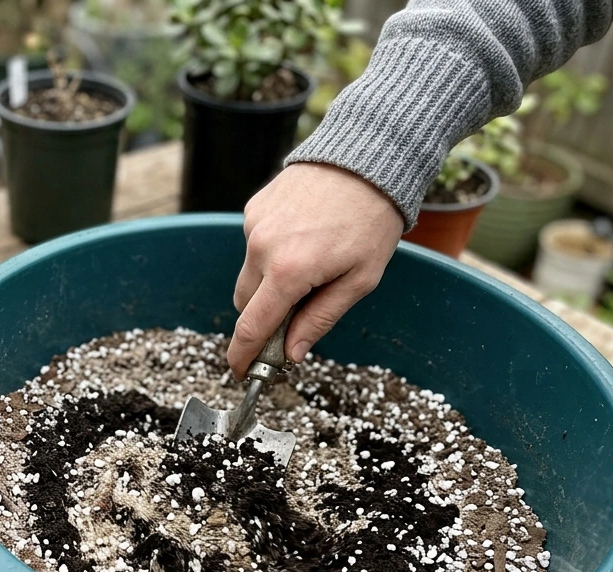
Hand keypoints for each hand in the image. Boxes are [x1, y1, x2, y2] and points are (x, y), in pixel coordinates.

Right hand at [228, 163, 403, 377]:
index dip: (243, 356)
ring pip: (248, 274)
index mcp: (289, 272)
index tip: (241, 372)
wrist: (369, 158)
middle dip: (263, 317)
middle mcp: (262, 249)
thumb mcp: (359, 279)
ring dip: (268, 283)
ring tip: (309, 263)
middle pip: (245, 304)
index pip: (252, 327)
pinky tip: (302, 237)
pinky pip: (254, 244)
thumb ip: (320, 319)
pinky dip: (270, 252)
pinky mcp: (254, 208)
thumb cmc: (372, 220)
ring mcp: (254, 226)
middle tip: (293, 316)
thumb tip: (291, 353)